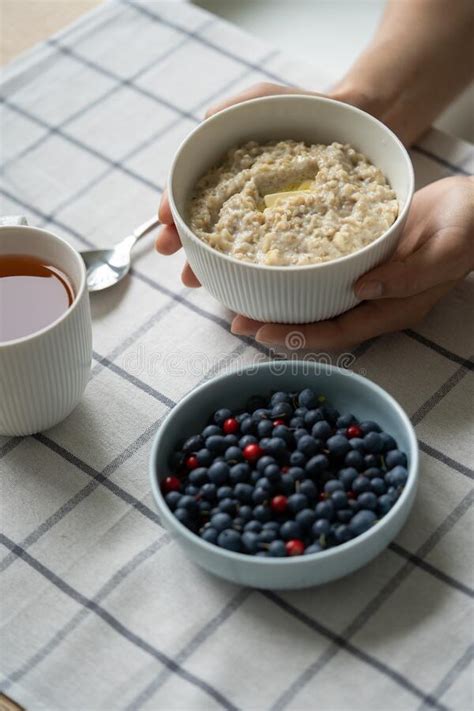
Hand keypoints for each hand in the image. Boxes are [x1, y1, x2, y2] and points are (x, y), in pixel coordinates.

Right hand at [155, 82, 330, 285]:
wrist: (354, 121)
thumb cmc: (303, 106)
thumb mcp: (261, 99)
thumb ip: (231, 109)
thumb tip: (206, 122)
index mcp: (228, 171)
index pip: (191, 190)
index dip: (173, 204)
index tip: (163, 220)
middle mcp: (242, 196)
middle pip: (203, 222)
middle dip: (182, 241)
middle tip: (170, 256)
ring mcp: (266, 216)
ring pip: (229, 242)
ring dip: (206, 262)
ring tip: (192, 278)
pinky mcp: (294, 229)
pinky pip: (269, 251)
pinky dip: (249, 268)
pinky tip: (238, 280)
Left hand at [232, 176, 473, 349]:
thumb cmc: (467, 227)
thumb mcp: (445, 249)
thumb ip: (410, 274)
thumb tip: (364, 290)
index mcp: (393, 308)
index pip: (338, 331)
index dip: (299, 336)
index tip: (262, 333)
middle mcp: (374, 301)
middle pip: (318, 321)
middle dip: (278, 325)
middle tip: (236, 321)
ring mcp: (367, 282)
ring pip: (316, 300)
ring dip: (280, 302)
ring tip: (242, 298)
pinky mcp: (362, 260)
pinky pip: (323, 274)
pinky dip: (296, 275)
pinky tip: (272, 266)